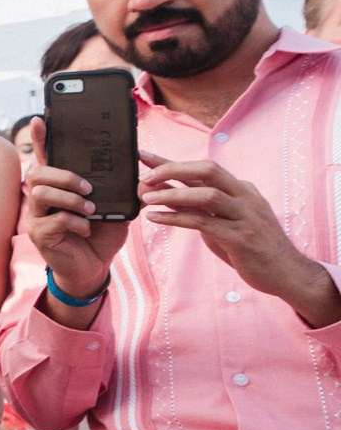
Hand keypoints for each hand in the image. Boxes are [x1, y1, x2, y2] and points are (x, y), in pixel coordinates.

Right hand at [22, 118, 130, 312]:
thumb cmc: (100, 235)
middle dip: (64, 175)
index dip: (40, 138)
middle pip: (37, 172)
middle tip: (88, 187)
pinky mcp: (40, 235)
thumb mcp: (116, 209)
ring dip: (70, 198)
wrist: (93, 268)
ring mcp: (37, 217)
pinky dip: (75, 222)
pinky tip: (87, 228)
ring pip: (41, 192)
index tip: (40, 118)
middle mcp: (42, 199)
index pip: (46, 157)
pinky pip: (53, 220)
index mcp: (59, 186)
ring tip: (90, 209)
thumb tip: (145, 177)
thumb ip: (125, 192)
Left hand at [138, 150, 340, 325]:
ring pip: (207, 194)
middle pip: (208, 170)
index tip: (144, 156)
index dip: (172, 161)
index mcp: (242, 190)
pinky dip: (176, 218)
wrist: (286, 273)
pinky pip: (204, 222)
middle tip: (144, 177)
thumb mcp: (223, 221)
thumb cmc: (250, 247)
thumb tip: (163, 193)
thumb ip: (197, 207)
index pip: (203, 169)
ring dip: (172, 194)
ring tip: (145, 198)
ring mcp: (245, 216)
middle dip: (173, 169)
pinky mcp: (240, 237)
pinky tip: (155, 217)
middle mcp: (245, 197)